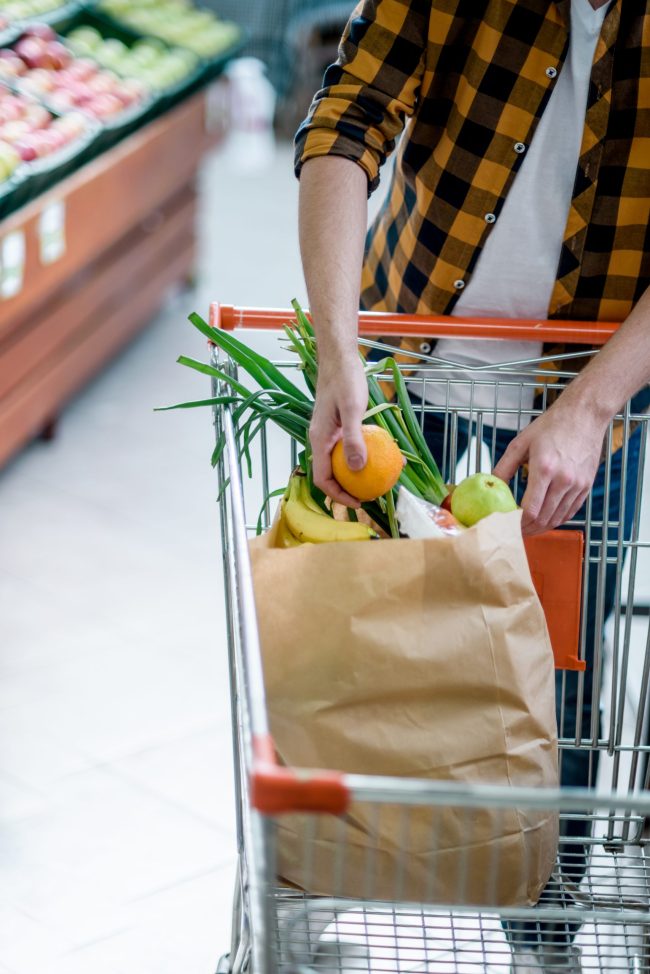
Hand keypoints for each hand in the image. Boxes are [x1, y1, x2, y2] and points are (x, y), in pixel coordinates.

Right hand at [309, 355, 367, 506]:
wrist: (339, 359)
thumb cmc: (344, 380)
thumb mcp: (352, 409)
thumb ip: (353, 438)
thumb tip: (358, 469)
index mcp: (319, 439)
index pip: (322, 478)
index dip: (337, 495)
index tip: (358, 502)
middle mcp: (321, 440)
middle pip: (329, 474)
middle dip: (347, 490)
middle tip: (369, 497)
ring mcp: (329, 434)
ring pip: (339, 463)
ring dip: (354, 476)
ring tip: (375, 482)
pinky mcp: (338, 427)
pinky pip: (347, 449)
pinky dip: (360, 457)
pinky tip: (379, 457)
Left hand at [492, 404, 606, 535]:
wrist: (584, 416)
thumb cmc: (551, 426)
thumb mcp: (521, 444)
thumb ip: (504, 467)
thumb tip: (489, 485)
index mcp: (544, 469)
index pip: (530, 509)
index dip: (517, 523)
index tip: (506, 526)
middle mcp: (563, 480)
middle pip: (543, 518)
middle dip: (527, 530)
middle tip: (513, 533)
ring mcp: (578, 485)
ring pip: (557, 518)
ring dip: (541, 528)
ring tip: (527, 529)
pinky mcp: (586, 486)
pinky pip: (570, 512)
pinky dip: (556, 520)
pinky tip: (545, 520)